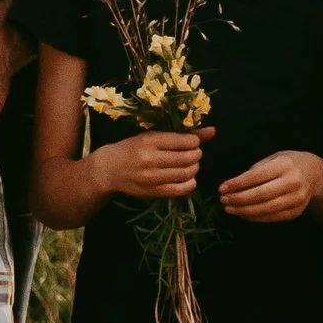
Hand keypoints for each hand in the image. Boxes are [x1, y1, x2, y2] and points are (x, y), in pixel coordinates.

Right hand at [92, 127, 209, 200]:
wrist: (109, 170)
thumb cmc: (131, 148)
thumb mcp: (152, 135)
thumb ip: (182, 134)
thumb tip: (213, 131)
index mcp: (149, 141)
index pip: (184, 141)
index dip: (194, 141)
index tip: (192, 142)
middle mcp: (150, 159)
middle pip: (188, 158)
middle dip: (196, 155)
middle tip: (194, 153)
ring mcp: (152, 178)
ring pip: (186, 173)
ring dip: (194, 168)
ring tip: (191, 164)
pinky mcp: (153, 192)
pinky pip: (180, 190)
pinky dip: (190, 183)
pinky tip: (188, 178)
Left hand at [218, 148, 322, 225]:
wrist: (315, 175)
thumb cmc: (288, 163)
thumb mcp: (274, 158)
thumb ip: (256, 170)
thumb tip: (234, 186)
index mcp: (285, 165)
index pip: (257, 176)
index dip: (237, 183)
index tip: (222, 188)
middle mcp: (293, 182)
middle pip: (261, 195)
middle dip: (238, 199)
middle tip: (223, 200)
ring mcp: (296, 199)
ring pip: (266, 209)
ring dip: (244, 211)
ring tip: (229, 208)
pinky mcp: (296, 212)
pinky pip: (272, 217)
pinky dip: (255, 217)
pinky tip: (242, 213)